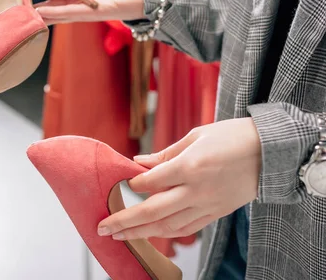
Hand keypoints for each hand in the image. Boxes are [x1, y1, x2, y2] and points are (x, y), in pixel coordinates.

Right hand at [35, 0, 144, 24]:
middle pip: (52, 2)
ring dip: (42, 10)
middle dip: (37, 2)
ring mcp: (82, 10)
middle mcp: (76, 3)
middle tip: (21, 2)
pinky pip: (69, 13)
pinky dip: (55, 12)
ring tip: (27, 10)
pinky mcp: (90, 15)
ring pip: (57, 11)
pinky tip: (41, 11)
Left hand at [97, 118, 261, 240]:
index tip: (119, 185)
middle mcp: (197, 189)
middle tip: (103, 228)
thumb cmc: (231, 137)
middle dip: (124, 221)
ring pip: (168, 226)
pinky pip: (188, 228)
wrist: (270, 151)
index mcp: (190, 166)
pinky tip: (151, 233)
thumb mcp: (195, 136)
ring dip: (141, 232)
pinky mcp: (217, 212)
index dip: (131, 185)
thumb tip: (138, 163)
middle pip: (153, 211)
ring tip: (121, 236)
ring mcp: (208, 204)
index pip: (150, 182)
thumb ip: (165, 153)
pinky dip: (167, 232)